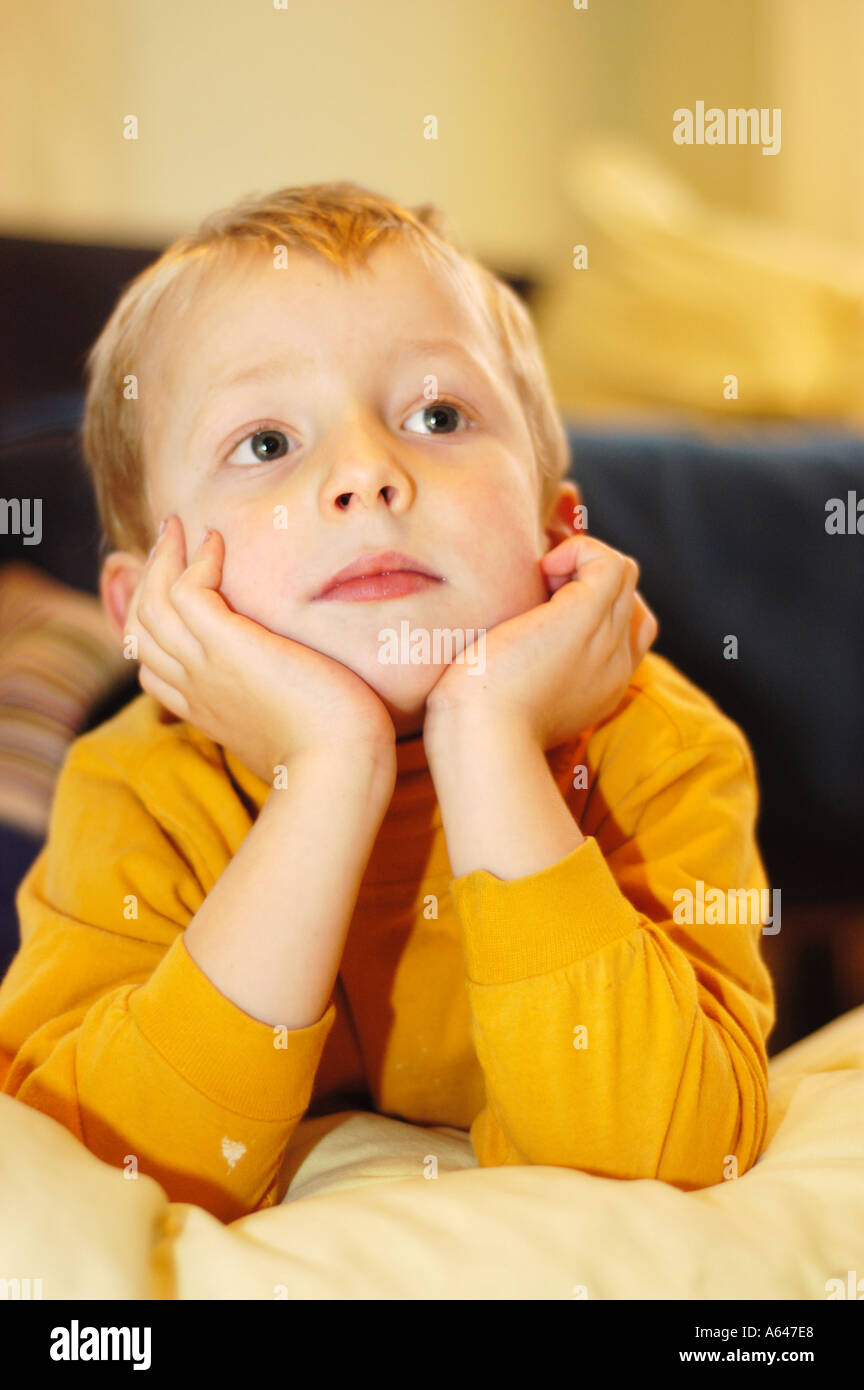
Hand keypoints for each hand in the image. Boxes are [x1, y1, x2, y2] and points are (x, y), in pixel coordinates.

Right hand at [125, 516, 396, 784]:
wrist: (341, 769)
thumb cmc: (333, 755)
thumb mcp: (290, 733)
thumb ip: (277, 712)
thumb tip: (299, 702)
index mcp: (206, 712)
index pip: (152, 667)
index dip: (153, 626)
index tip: (177, 589)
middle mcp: (195, 689)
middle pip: (140, 630)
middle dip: (148, 580)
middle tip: (169, 541)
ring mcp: (205, 668)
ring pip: (152, 606)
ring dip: (162, 558)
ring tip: (179, 528)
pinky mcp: (228, 649)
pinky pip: (186, 591)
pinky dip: (195, 560)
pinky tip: (216, 541)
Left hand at [424, 534, 658, 750]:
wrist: (481, 741)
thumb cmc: (476, 726)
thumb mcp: (508, 696)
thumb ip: (521, 670)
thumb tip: (506, 640)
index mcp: (600, 687)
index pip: (629, 631)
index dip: (594, 604)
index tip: (547, 603)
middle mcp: (614, 665)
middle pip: (626, 597)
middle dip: (583, 578)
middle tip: (536, 590)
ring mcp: (606, 640)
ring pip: (623, 573)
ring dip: (580, 561)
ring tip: (538, 581)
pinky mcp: (585, 618)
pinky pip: (611, 563)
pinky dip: (580, 550)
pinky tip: (543, 570)